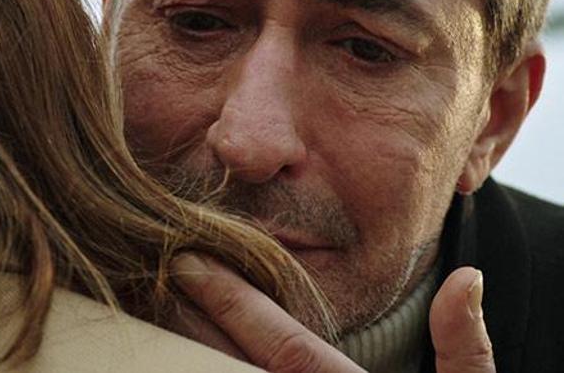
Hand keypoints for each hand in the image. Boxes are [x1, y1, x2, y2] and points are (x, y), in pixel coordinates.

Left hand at [171, 254, 495, 372]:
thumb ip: (466, 350)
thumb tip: (467, 278)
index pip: (284, 344)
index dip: (233, 301)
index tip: (192, 263)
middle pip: (235, 369)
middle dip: (194, 323)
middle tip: (158, 279)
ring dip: (186, 357)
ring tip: (159, 318)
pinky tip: (184, 361)